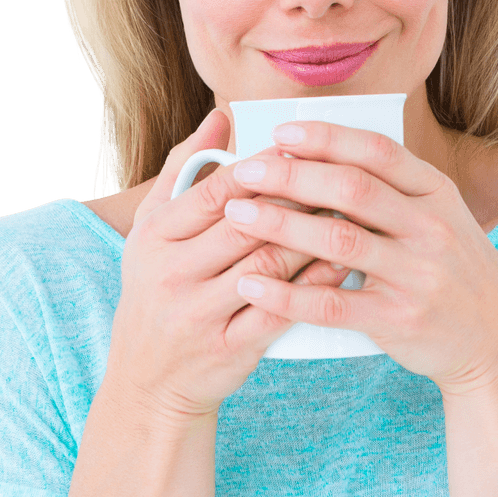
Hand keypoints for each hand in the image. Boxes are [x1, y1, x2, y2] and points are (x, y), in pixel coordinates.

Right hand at [103, 109, 352, 423]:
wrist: (148, 379)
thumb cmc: (156, 289)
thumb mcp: (153, 229)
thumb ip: (185, 169)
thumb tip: (222, 117)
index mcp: (153, 237)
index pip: (215, 191)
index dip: (262, 167)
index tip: (300, 149)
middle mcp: (172, 274)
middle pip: (246, 224)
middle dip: (297, 196)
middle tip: (339, 176)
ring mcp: (199, 314)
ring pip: (268, 264)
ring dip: (314, 236)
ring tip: (349, 213)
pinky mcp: (228, 348)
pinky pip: (280, 311)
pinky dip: (314, 285)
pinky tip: (343, 263)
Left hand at [220, 121, 497, 397]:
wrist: (494, 336)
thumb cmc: (449, 266)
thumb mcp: (438, 215)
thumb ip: (391, 188)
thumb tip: (317, 154)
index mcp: (436, 193)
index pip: (377, 152)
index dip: (326, 138)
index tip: (281, 133)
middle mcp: (429, 228)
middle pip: (352, 190)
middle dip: (292, 175)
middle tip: (244, 171)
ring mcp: (416, 275)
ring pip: (338, 241)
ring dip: (281, 225)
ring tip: (236, 215)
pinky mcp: (398, 319)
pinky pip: (332, 304)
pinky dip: (287, 294)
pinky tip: (251, 284)